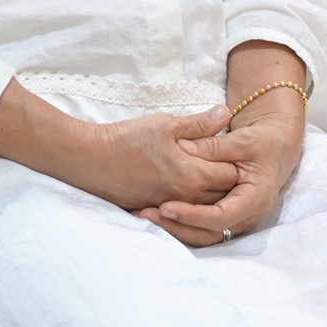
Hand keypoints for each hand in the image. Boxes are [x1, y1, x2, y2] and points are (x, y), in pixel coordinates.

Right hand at [59, 107, 241, 212]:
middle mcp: (187, 197)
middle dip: (228, 181)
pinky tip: (185, 188)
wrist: (90, 160)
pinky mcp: (157, 211)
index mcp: (194, 175)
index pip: (232, 174)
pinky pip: (185, 212)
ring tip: (207, 175)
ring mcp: (171, 207)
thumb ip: (199, 123)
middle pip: (224, 195)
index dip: (235, 161)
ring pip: (206, 208)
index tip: (232, 150)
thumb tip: (226, 113)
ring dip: (211, 194)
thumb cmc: (127, 139)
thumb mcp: (165, 124)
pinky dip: (192, 203)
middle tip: (224, 162)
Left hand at [138, 91, 306, 246]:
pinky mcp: (224, 217)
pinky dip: (179, 224)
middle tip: (145, 214)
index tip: (165, 208)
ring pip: (203, 235)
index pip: (221, 217)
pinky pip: (201, 228)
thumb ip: (214, 144)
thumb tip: (184, 146)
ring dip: (174, 229)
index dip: (192, 215)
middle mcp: (246, 216)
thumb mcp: (243, 140)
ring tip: (143, 215)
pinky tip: (154, 214)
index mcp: (253, 199)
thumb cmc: (263, 143)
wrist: (276, 149)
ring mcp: (235, 220)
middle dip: (176, 226)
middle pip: (209, 233)